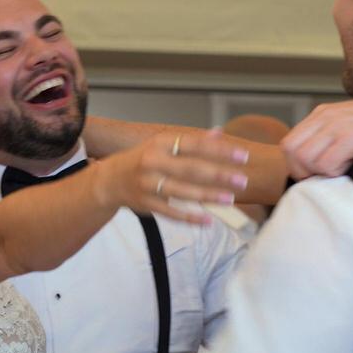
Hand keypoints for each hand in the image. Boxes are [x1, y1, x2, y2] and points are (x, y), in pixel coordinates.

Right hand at [96, 129, 248, 224]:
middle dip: (219, 174)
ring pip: (182, 192)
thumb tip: (219, 132)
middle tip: (243, 180)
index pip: (195, 145)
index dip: (220, 150)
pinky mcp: (145, 204)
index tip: (243, 156)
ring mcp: (148, 184)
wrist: (109, 180)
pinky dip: (189, 218)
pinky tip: (208, 220)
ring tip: (230, 199)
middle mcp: (153, 162)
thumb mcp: (162, 144)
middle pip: (191, 168)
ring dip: (208, 196)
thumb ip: (191, 140)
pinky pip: (170, 213)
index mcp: (160, 143)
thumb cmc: (143, 159)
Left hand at [281, 97, 352, 178]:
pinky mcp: (352, 137)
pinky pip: (327, 163)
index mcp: (320, 114)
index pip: (287, 143)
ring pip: (306, 159)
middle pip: (291, 152)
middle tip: (324, 176)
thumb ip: (328, 136)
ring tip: (340, 169)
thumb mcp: (348, 122)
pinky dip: (334, 172)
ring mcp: (337, 126)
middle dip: (302, 171)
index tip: (313, 173)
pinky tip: (350, 167)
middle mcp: (324, 117)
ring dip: (319, 172)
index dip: (295, 164)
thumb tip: (312, 163)